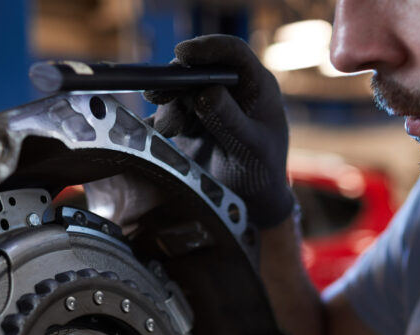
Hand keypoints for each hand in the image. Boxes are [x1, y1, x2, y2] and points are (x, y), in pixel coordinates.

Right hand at [146, 34, 294, 228]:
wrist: (250, 202)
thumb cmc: (261, 173)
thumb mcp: (250, 148)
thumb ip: (229, 120)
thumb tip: (206, 92)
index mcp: (256, 86)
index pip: (234, 54)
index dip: (208, 48)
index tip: (183, 54)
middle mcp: (231, 90)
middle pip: (199, 70)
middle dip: (177, 81)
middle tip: (157, 94)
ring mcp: (210, 105)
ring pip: (182, 92)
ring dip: (169, 106)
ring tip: (169, 131)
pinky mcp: (192, 123)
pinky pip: (172, 114)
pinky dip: (164, 122)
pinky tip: (161, 135)